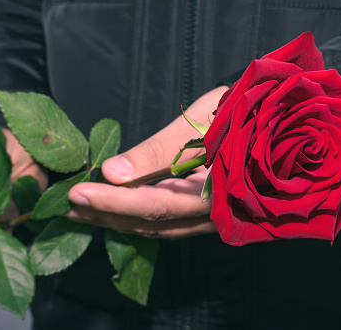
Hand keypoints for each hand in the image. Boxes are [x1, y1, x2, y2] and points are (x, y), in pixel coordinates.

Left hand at [67, 86, 228, 237]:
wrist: (272, 125)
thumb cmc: (240, 112)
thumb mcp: (200, 123)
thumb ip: (159, 152)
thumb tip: (113, 172)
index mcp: (219, 190)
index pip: (158, 205)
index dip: (115, 202)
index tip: (78, 193)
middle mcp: (216, 214)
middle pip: (153, 223)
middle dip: (108, 214)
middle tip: (68, 203)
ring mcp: (212, 219)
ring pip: (157, 228)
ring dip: (117, 220)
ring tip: (80, 210)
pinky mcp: (206, 216)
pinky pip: (166, 225)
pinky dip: (135, 219)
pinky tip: (111, 211)